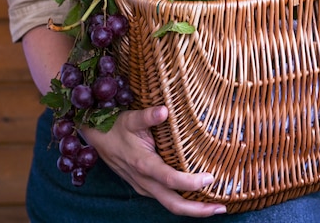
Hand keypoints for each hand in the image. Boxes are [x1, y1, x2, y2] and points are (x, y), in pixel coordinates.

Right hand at [80, 106, 226, 216]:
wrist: (98, 139)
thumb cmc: (117, 127)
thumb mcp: (131, 118)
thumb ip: (148, 116)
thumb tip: (164, 110)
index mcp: (143, 164)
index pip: (170, 179)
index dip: (191, 182)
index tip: (211, 177)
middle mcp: (144, 181)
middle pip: (173, 203)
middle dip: (197, 209)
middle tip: (221, 208)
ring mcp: (144, 187)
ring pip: (170, 205)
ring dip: (193, 209)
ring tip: (215, 207)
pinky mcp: (145, 188)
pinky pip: (166, 200)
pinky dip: (183, 202)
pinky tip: (198, 198)